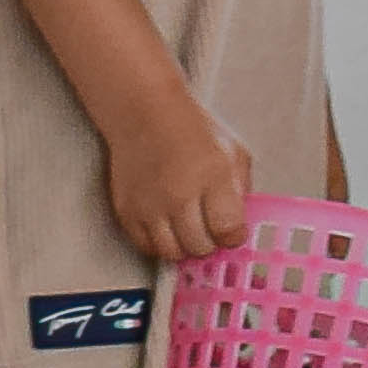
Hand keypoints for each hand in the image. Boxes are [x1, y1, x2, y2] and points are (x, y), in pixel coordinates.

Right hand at [104, 94, 255, 267]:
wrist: (144, 115)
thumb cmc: (191, 129)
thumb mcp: (233, 151)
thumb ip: (241, 188)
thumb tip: (241, 219)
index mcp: (211, 177)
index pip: (227, 229)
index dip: (235, 236)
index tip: (235, 232)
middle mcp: (178, 195)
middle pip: (200, 246)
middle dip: (211, 243)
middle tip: (212, 231)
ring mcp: (149, 206)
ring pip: (172, 252)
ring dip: (185, 247)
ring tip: (191, 232)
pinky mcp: (126, 211)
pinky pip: (145, 245)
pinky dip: (160, 244)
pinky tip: (169, 229)